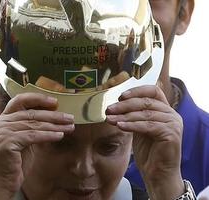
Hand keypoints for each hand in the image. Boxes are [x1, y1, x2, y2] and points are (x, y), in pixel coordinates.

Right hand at [0, 93, 74, 198]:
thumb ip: (34, 127)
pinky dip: (48, 135)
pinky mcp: (7, 142)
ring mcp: (2, 132)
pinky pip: (33, 136)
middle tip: (69, 117)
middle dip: (53, 115)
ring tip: (69, 127)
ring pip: (34, 124)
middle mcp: (0, 123)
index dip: (38, 98)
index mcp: (3, 119)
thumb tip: (55, 117)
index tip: (55, 101)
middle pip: (31, 113)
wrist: (2, 182)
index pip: (20, 100)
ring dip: (55, 125)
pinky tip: (60, 136)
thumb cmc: (16, 162)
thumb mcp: (26, 140)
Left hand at [106, 85, 183, 199]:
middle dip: (124, 105)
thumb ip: (133, 115)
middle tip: (109, 109)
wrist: (157, 173)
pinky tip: (119, 126)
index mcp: (165, 110)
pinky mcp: (171, 134)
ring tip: (109, 119)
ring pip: (145, 114)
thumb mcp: (139, 128)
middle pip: (146, 102)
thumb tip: (116, 104)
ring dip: (124, 116)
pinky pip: (147, 126)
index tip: (120, 96)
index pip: (153, 91)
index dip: (137, 91)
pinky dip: (131, 125)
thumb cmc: (148, 151)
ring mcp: (173, 123)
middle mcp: (171, 114)